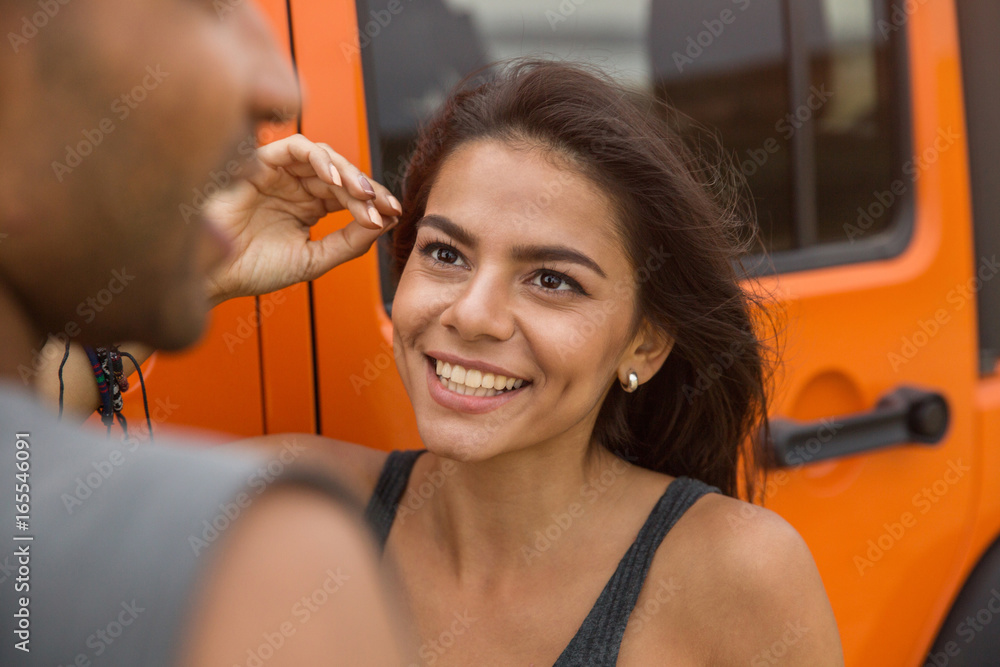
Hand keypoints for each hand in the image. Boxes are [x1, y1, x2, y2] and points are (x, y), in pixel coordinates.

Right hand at [203, 134, 401, 303]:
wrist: (215, 276)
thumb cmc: (255, 270)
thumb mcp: (314, 259)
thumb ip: (349, 243)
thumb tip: (384, 222)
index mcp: (308, 207)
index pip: (349, 195)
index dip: (374, 202)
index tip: (394, 214)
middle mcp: (295, 186)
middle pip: (342, 175)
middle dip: (367, 189)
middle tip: (383, 206)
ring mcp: (279, 173)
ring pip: (324, 157)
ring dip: (348, 173)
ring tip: (362, 195)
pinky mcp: (260, 162)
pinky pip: (295, 147)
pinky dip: (319, 158)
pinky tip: (334, 180)